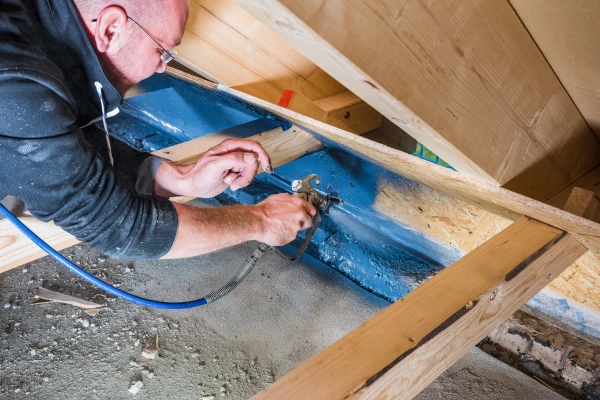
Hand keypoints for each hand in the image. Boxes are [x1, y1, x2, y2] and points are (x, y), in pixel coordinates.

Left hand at [156, 139, 272, 197]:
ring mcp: (235, 163)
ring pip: (251, 170)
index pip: (253, 146)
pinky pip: (246, 177)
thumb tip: (252, 157)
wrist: (193, 185)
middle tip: (236, 182)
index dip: (262, 156)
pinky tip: (229, 184)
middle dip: (248, 174)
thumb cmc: (200, 174)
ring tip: (230, 183)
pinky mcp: (235, 172)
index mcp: (230, 147)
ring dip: (243, 180)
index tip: (267, 167)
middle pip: (254, 161)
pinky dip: (240, 183)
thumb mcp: (216, 165)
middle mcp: (235, 153)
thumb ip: (234, 159)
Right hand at [252, 194, 316, 245]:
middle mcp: (300, 215)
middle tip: (292, 222)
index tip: (308, 215)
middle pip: (308, 221)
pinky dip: (285, 235)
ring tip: (280, 226)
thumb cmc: (264, 209)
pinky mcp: (291, 237)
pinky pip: (290, 237)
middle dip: (302, 222)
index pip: (312, 210)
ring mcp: (296, 227)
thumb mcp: (279, 198)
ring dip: (292, 229)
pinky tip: (277, 231)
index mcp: (298, 204)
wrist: (257, 221)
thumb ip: (290, 202)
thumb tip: (293, 204)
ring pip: (298, 230)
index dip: (309, 213)